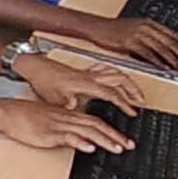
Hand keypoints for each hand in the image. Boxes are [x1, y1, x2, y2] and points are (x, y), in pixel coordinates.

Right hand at [0, 97, 134, 154]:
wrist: (8, 113)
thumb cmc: (26, 117)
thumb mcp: (50, 121)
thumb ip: (66, 129)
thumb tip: (80, 139)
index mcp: (69, 115)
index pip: (96, 122)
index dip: (113, 131)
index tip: (125, 141)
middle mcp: (68, 119)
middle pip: (97, 126)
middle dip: (116, 136)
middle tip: (130, 146)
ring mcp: (59, 125)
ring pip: (87, 131)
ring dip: (105, 140)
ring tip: (118, 149)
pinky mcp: (49, 133)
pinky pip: (68, 136)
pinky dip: (80, 142)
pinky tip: (89, 148)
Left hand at [21, 55, 142, 115]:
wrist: (35, 67)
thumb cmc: (43, 81)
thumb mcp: (53, 96)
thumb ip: (66, 102)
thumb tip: (75, 107)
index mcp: (85, 83)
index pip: (111, 93)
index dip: (124, 103)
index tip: (133, 111)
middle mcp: (90, 76)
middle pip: (120, 79)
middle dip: (133, 90)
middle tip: (142, 101)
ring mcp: (88, 71)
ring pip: (116, 72)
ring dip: (128, 81)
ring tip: (136, 92)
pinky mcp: (84, 70)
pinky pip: (107, 69)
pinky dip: (117, 73)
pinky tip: (119, 79)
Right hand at [80, 12, 177, 70]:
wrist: (96, 27)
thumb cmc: (113, 30)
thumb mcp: (135, 29)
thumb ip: (149, 36)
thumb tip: (162, 48)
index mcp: (149, 23)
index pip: (172, 34)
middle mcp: (146, 27)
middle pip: (170, 41)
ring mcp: (138, 34)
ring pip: (161, 48)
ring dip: (173, 60)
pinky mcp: (129, 42)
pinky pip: (148, 54)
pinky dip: (158, 62)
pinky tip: (164, 68)